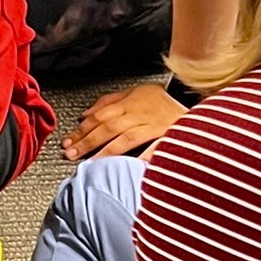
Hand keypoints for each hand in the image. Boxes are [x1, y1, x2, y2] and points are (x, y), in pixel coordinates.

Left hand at [62, 82, 185, 162]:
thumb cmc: (161, 101)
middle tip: (72, 153)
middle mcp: (138, 113)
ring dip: (107, 152)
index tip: (68, 142)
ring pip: (126, 138)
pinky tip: (130, 168)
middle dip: (88, 141)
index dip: (82, 130)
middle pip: (108, 127)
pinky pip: (154, 148)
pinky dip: (143, 157)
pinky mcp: (168, 136)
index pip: (99, 116)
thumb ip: (108, 102)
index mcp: (129, 103)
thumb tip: (85, 114)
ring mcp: (153, 126)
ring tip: (92, 163)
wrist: (192, 101)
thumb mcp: (134, 93)